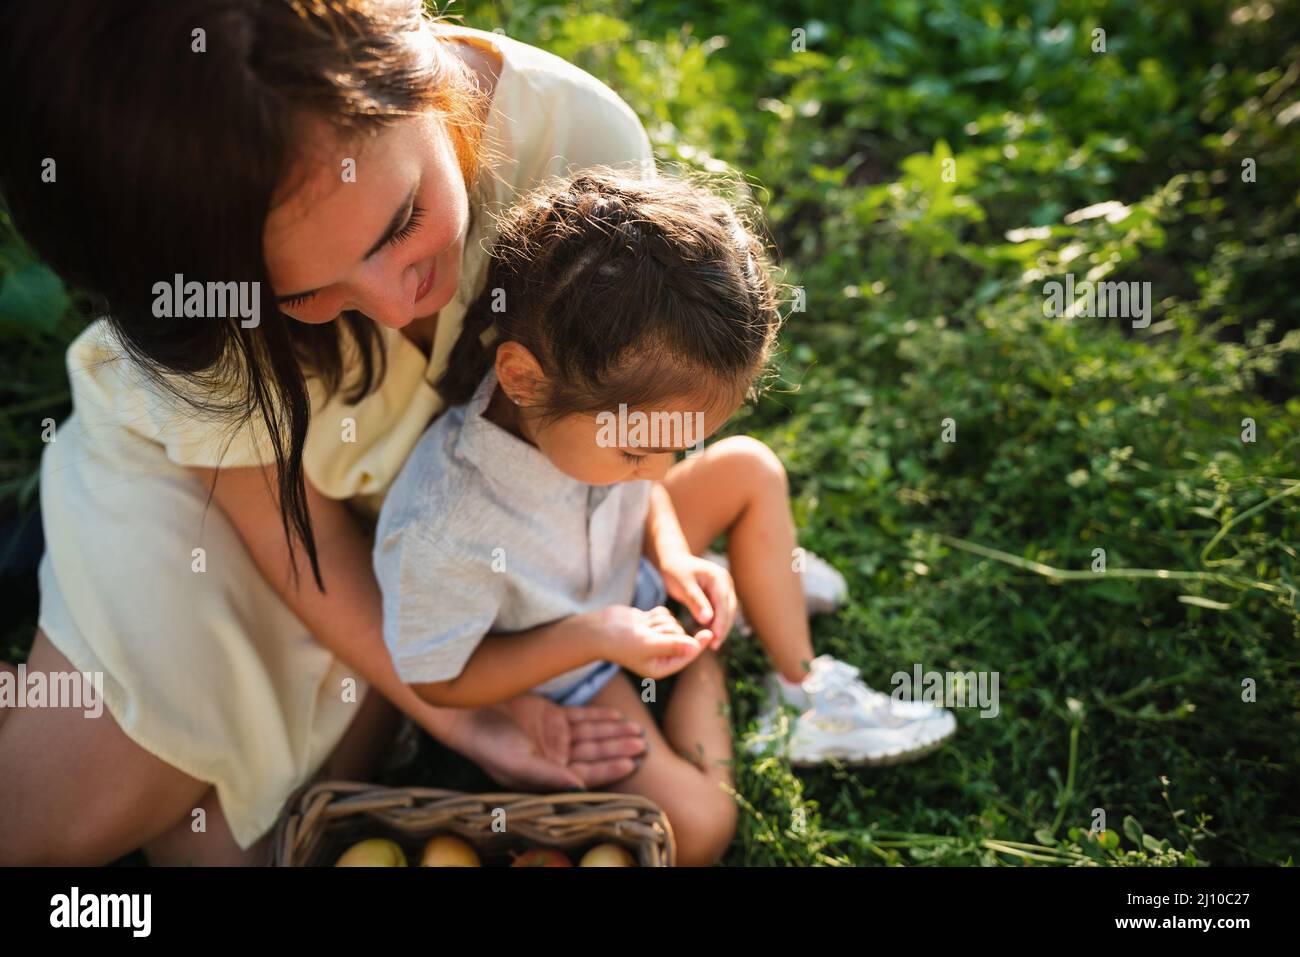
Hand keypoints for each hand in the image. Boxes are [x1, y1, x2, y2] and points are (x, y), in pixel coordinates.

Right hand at [441, 694, 647, 790]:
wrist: (468, 711)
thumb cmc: (488, 742)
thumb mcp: (518, 762)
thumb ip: (550, 776)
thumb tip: (581, 787)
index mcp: (547, 775)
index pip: (586, 774)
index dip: (609, 769)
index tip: (632, 762)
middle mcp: (554, 758)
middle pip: (594, 754)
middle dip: (618, 748)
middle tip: (642, 742)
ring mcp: (554, 736)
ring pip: (592, 735)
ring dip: (613, 732)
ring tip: (636, 729)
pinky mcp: (551, 715)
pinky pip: (582, 717)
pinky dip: (600, 716)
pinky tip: (617, 716)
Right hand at [585, 604, 706, 677]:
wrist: (598, 629)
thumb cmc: (620, 641)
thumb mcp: (648, 645)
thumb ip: (673, 645)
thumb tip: (695, 646)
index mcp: (661, 667)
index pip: (687, 655)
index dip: (699, 644)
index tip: (709, 633)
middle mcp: (661, 654)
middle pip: (681, 635)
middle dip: (667, 629)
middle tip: (648, 632)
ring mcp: (657, 638)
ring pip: (674, 622)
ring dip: (659, 621)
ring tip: (642, 627)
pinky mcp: (652, 624)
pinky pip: (666, 613)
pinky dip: (655, 614)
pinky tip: (642, 619)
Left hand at [657, 552, 736, 649]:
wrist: (672, 560)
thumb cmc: (675, 571)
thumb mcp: (683, 586)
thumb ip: (695, 601)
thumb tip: (708, 620)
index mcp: (718, 577)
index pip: (724, 603)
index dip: (721, 622)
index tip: (715, 638)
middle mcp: (725, 581)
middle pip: (728, 609)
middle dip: (723, 628)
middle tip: (714, 645)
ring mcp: (724, 587)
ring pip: (726, 611)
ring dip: (720, 627)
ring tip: (712, 643)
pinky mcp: (718, 594)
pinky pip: (720, 610)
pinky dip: (715, 622)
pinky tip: (708, 634)